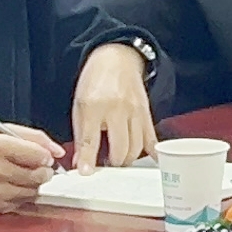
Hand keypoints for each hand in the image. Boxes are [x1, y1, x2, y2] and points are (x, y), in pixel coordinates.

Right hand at [0, 124, 63, 213]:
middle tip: (39, 167)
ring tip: (25, 175)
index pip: (37, 155)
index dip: (45, 155)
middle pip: (36, 176)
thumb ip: (35, 137)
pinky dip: (23, 195)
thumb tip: (58, 151)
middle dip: (43, 171)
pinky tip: (14, 186)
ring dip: (34, 184)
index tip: (44, 156)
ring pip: (32, 192)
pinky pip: (21, 203)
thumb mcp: (5, 131)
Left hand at [71, 44, 156, 171]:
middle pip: (120, 149)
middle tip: (106, 165)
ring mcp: (134, 112)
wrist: (116, 59)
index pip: (90, 140)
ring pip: (137, 147)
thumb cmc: (95, 82)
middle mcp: (116, 110)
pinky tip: (149, 161)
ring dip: (128, 160)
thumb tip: (80, 162)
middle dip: (113, 164)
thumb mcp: (79, 105)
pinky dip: (151, 153)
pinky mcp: (146, 113)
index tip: (86, 173)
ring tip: (119, 160)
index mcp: (94, 106)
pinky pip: (151, 138)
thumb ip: (80, 135)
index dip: (88, 159)